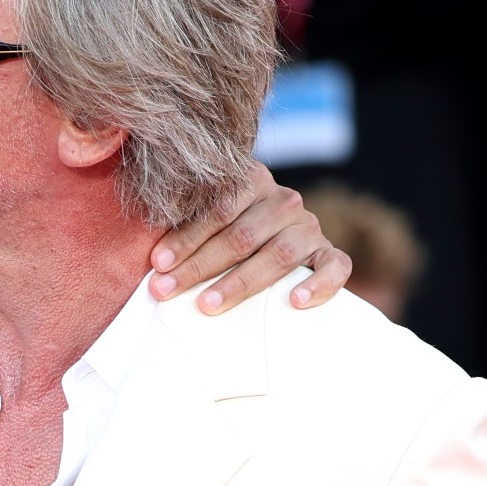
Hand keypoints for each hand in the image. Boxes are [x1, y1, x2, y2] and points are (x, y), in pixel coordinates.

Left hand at [149, 167, 352, 314]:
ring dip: (240, 282)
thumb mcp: (204, 218)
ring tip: (208, 304)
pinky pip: (335, 266)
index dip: (186, 238)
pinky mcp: (327, 253)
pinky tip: (296, 301)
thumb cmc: (222, 231)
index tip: (157, 263)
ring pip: (278, 254)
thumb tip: (151, 256)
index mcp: (252, 181)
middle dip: (199, 266)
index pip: (218, 210)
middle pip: (241, 236)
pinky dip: (319, 284)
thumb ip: (184, 223)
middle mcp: (283, 201)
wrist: (271, 235)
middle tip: (166, 290)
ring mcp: (309, 227)